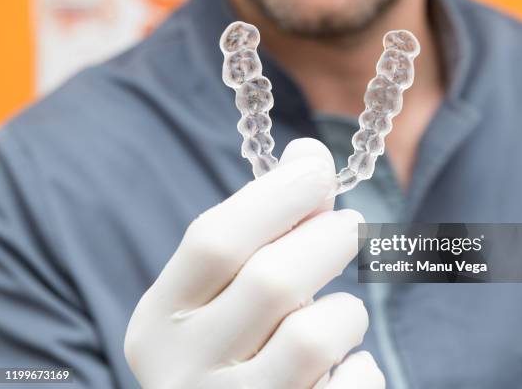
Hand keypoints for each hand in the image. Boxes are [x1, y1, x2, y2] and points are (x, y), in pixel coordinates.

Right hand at [124, 138, 384, 387]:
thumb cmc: (232, 350)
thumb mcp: (224, 295)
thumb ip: (262, 229)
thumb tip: (308, 155)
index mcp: (159, 321)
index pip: (214, 240)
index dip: (274, 196)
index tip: (316, 169)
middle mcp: (182, 370)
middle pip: (271, 280)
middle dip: (326, 239)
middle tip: (353, 226)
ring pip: (313, 337)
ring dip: (345, 312)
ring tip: (343, 312)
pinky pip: (351, 387)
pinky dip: (362, 367)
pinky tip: (345, 366)